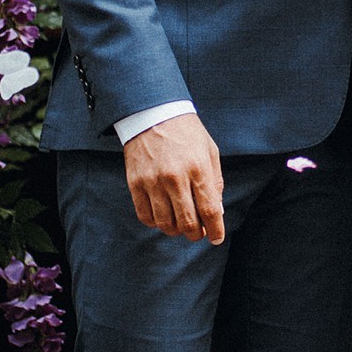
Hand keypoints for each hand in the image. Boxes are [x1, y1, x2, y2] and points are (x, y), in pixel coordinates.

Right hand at [122, 112, 224, 242]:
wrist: (152, 113)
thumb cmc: (186, 133)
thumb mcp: (209, 151)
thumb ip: (215, 183)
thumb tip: (216, 213)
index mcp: (198, 168)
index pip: (209, 211)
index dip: (215, 230)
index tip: (217, 238)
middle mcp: (175, 177)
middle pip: (187, 222)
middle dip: (196, 234)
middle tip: (198, 233)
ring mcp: (153, 181)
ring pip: (165, 223)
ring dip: (176, 230)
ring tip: (181, 225)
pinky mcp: (135, 183)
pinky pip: (145, 216)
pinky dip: (156, 223)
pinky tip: (163, 216)